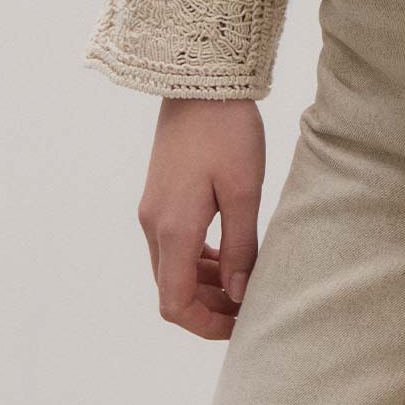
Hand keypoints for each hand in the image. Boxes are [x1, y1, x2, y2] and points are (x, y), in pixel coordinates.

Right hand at [137, 97, 265, 339]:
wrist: (198, 79)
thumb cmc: (227, 131)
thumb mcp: (244, 190)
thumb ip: (241, 248)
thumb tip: (240, 296)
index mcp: (172, 229)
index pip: (175, 303)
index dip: (206, 325)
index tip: (241, 325)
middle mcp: (154, 224)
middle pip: (172, 289)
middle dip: (209, 307)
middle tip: (250, 306)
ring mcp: (154, 209)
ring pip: (172, 267)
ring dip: (205, 283)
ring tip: (246, 281)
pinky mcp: (161, 194)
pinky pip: (174, 243)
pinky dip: (199, 259)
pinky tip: (229, 253)